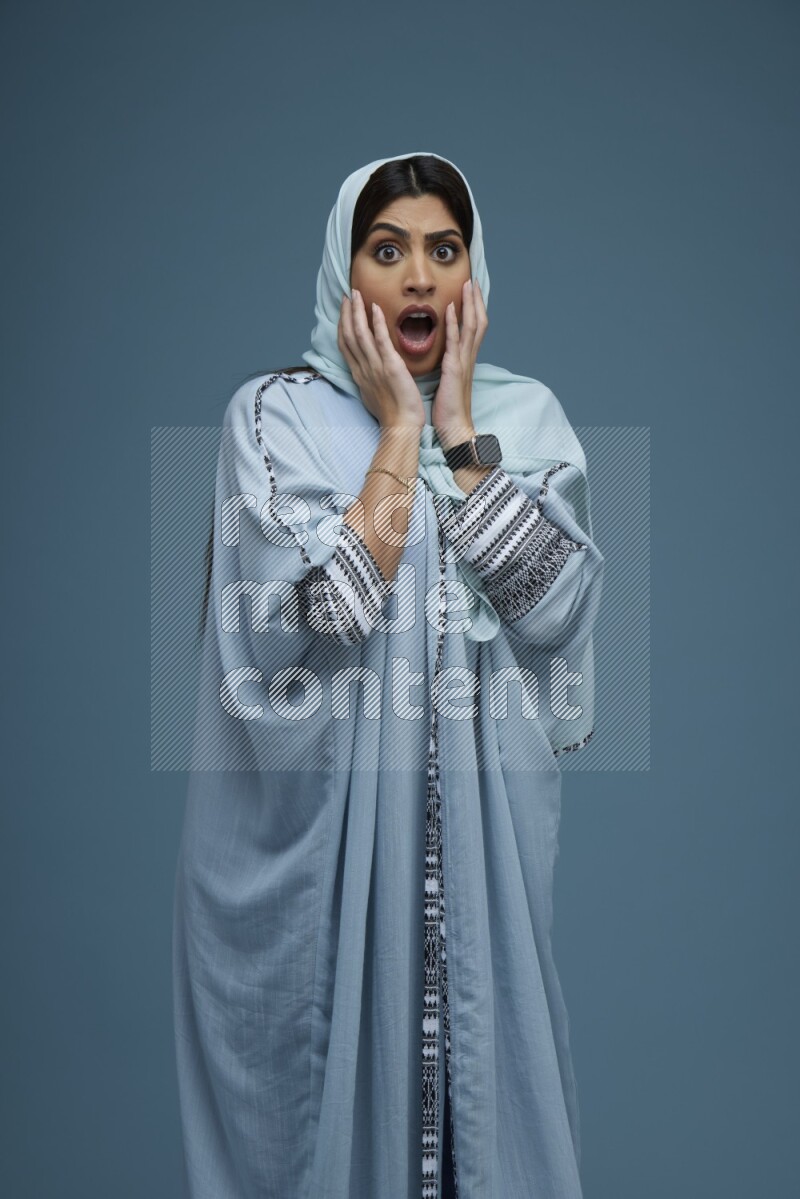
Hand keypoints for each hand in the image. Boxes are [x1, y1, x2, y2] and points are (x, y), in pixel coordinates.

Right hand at [337, 290, 425, 430]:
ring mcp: (374, 367)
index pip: (345, 345)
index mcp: (359, 375)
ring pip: (360, 334)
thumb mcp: (375, 394)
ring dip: (356, 312)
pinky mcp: (389, 366)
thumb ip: (371, 379)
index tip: (344, 310)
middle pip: (348, 336)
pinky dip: (376, 322)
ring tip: (356, 294)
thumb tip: (369, 371)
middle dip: (346, 314)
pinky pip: (380, 340)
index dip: (343, 325)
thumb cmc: (393, 414)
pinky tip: (374, 307)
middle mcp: (362, 369)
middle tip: (347, 295)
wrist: (401, 426)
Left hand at [431, 278, 487, 447]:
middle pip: (479, 321)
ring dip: (470, 304)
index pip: (474, 328)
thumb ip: (448, 364)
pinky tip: (452, 308)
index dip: (474, 308)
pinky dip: (455, 324)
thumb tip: (444, 354)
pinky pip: (455, 342)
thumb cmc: (448, 408)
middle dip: (477, 300)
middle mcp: (468, 357)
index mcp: (465, 359)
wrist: (454, 427)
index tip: (470, 290)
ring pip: (472, 327)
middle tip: (473, 279)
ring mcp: (463, 362)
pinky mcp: (454, 369)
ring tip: (467, 285)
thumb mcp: (448, 380)